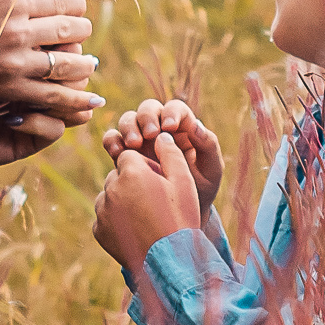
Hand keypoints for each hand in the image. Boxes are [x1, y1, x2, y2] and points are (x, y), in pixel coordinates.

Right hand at [0, 0, 102, 174]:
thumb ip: (8, 0)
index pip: (68, 2)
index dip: (76, 8)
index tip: (73, 14)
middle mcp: (18, 28)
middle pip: (75, 30)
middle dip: (80, 35)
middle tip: (78, 41)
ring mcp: (16, 61)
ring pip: (72, 62)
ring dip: (82, 65)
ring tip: (83, 66)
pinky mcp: (12, 89)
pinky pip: (57, 94)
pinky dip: (77, 96)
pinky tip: (89, 98)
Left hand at [92, 131, 202, 274]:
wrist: (170, 261)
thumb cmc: (180, 218)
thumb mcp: (184, 182)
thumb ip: (171, 153)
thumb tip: (161, 135)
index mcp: (131, 172)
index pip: (129, 155)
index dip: (144, 166)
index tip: (157, 181)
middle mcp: (111, 188)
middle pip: (117, 175)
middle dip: (131, 182)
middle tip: (153, 201)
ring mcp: (102, 211)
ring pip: (109, 196)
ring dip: (122, 201)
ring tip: (145, 217)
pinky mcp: (99, 230)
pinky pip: (104, 218)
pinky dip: (116, 221)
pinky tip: (135, 230)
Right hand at [102, 98, 222, 216]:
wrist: (181, 215)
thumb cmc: (201, 190)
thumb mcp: (211, 170)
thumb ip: (208, 145)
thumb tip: (195, 124)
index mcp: (183, 128)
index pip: (175, 108)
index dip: (171, 113)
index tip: (169, 127)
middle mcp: (160, 130)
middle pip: (148, 109)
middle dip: (147, 118)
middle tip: (149, 135)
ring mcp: (141, 140)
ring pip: (128, 120)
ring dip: (128, 128)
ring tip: (133, 145)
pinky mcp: (125, 154)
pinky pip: (113, 140)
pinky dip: (112, 141)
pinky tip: (117, 153)